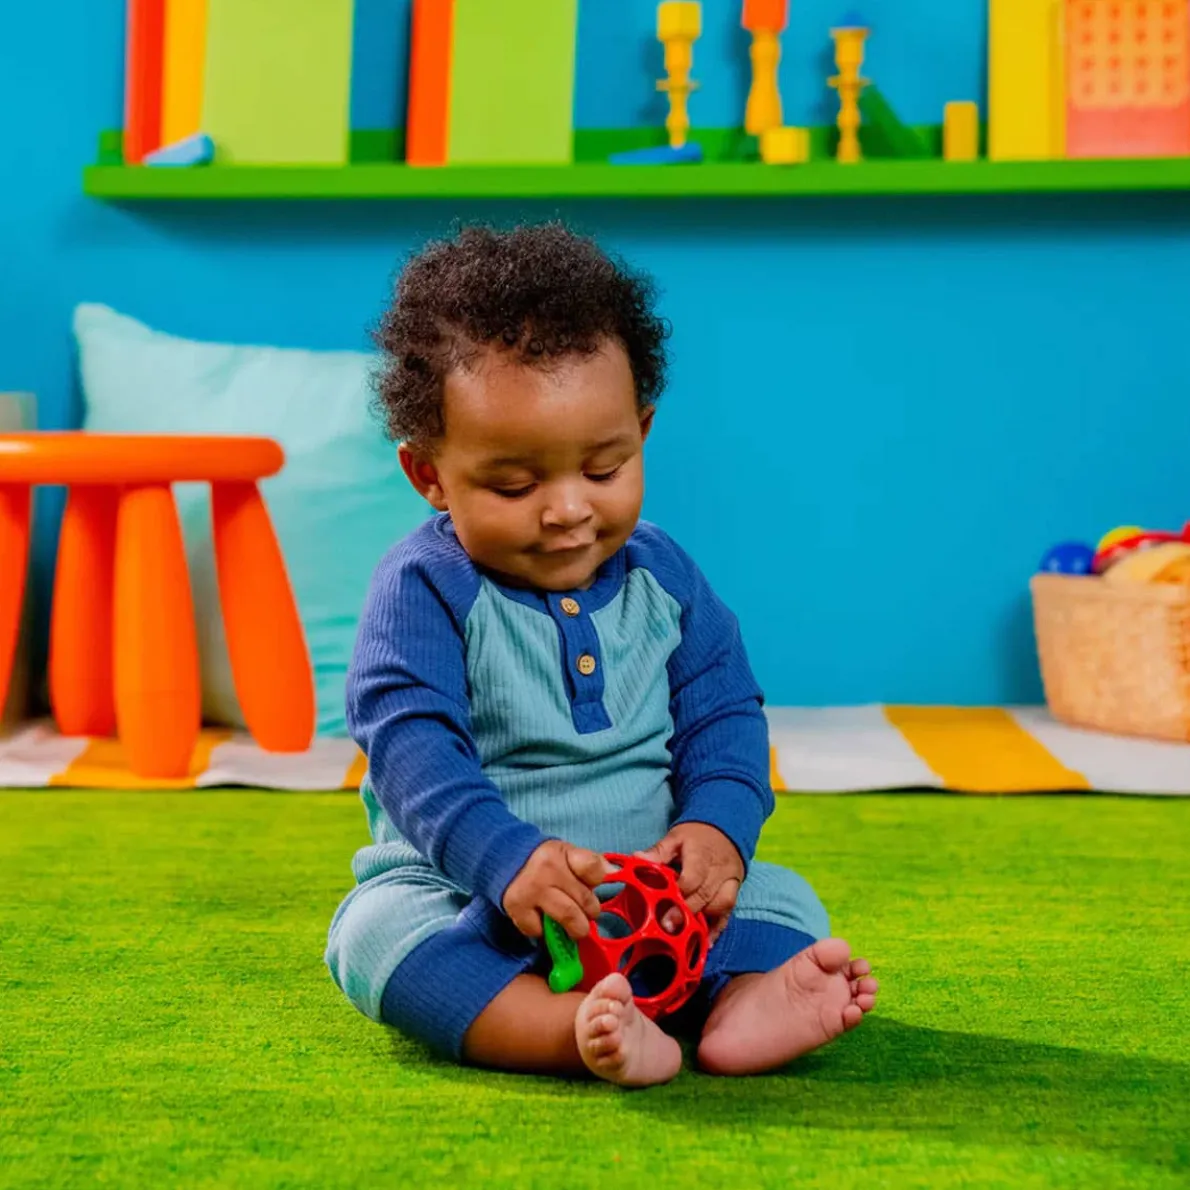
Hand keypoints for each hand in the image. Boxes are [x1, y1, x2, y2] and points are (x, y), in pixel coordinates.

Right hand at [502, 840, 610, 941]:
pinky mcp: (517, 910)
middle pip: (585, 900)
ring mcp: (531, 891)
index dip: (597, 881)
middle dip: (590, 911)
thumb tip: (614, 872)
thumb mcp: (568, 854)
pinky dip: (546, 933)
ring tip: (575, 926)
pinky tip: (545, 922)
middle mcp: (546, 871)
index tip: (591, 884)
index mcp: (562, 852)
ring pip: (569, 918)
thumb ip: (591, 864)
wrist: (506, 861)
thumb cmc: (545, 861)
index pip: (594, 869)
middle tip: (585, 912)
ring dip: (577, 928)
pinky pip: (541, 931)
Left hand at [636, 822, 742, 944]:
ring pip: (721, 905)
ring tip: (686, 939)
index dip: (679, 894)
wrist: (726, 827)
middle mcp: (718, 870)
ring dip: (704, 923)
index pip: (692, 878)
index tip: (664, 909)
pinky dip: (718, 928)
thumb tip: (637, 858)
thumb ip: (658, 851)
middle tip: (668, 929)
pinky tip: (706, 942)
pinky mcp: (734, 891)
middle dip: (687, 914)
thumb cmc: (695, 835)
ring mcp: (729, 882)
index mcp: (701, 855)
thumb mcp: (675, 837)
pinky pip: (729, 912)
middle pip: (706, 895)